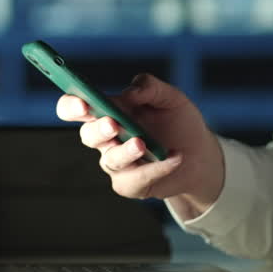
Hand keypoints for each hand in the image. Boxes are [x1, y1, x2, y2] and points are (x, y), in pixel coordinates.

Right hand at [57, 73, 224, 216]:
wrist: (200, 154)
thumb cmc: (178, 122)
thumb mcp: (170, 97)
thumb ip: (149, 87)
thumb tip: (128, 92)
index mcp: (107, 111)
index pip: (74, 107)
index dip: (72, 106)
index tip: (83, 103)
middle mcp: (106, 138)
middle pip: (87, 135)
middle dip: (98, 130)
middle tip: (113, 124)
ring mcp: (116, 163)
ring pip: (110, 160)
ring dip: (126, 151)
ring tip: (143, 144)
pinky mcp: (130, 184)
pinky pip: (134, 179)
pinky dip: (156, 169)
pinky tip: (174, 158)